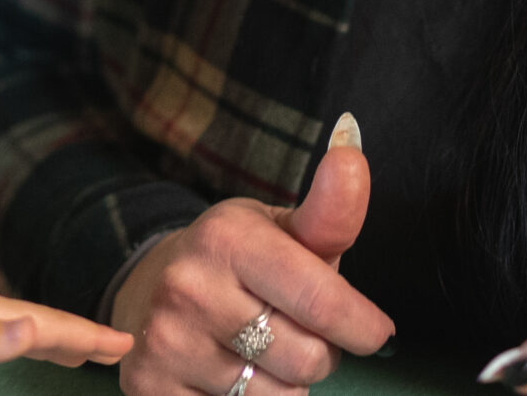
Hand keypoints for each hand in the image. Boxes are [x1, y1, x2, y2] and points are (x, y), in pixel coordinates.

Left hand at [0, 210, 133, 366]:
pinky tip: (0, 344)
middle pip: (39, 323)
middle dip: (80, 336)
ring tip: (73, 351)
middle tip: (116, 349)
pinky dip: (12, 341)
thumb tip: (36, 330)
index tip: (127, 343)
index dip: (88, 336)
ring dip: (49, 338)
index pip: (48, 324)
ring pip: (15, 327)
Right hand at [111, 119, 394, 395]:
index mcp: (227, 237)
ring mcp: (165, 343)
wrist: (150, 287)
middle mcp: (188, 287)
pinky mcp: (150, 388)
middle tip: (302, 331)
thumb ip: (329, 209)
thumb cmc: (239, 260)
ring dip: (288, 383)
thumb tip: (351, 154)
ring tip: (264, 350)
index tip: (376, 332)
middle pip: (308, 360)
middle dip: (322, 351)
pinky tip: (232, 374)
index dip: (362, 325)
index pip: (319, 300)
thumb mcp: (281, 227)